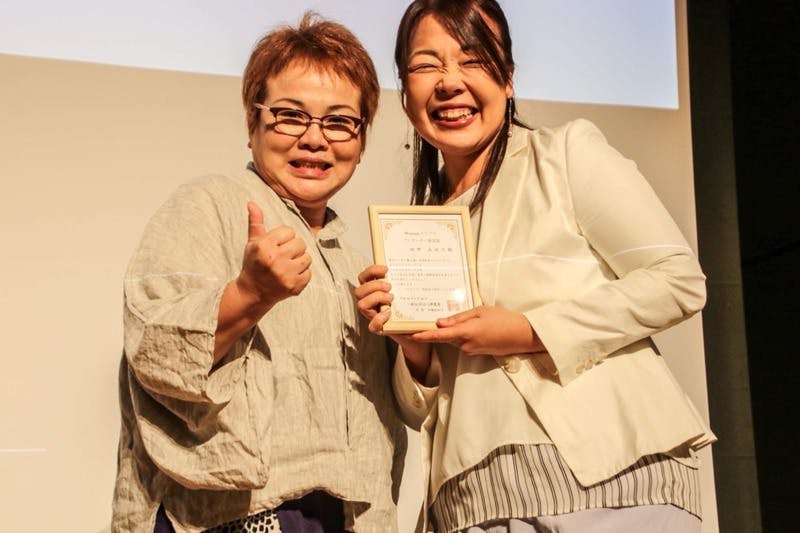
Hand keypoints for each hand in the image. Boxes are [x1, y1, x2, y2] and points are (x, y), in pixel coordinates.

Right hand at [236, 202, 311, 311]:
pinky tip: (290, 276)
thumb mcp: (252, 243)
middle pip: (300, 243)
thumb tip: (252, 203)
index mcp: (264, 247)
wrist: (253, 292)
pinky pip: (309, 273)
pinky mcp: (295, 286)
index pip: (289, 231)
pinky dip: (302, 274)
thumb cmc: (254, 264)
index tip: (276, 246)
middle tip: (282, 257)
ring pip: (307, 257)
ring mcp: (286, 275)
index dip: (283, 238)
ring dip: (299, 261)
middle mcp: (275, 260)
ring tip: (287, 266)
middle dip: (293, 248)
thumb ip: (256, 222)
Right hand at [355, 264, 430, 379]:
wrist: (416, 330)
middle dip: (374, 286)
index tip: (386, 269)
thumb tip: (413, 264)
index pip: (364, 277)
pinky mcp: (379, 329)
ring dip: (376, 298)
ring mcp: (372, 315)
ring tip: (391, 298)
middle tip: (390, 287)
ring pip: (361, 305)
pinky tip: (389, 314)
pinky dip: (379, 319)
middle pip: (359, 291)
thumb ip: (405, 281)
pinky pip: (372, 326)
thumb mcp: (407, 292)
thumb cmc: (410, 309)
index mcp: (374, 291)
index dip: (371, 271)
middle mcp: (370, 302)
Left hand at [410, 305, 542, 355]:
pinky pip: (463, 343)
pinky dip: (460, 335)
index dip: (424, 335)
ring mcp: (472, 350)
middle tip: (423, 318)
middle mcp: (466, 345)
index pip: (440, 335)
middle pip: (445, 337)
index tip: (410, 334)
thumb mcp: (481, 311)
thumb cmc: (504, 319)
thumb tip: (440, 323)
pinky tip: (465, 326)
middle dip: (436, 330)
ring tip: (449, 319)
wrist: (524, 336)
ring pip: (454, 340)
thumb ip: (459, 318)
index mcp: (466, 332)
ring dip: (450, 332)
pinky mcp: (477, 352)